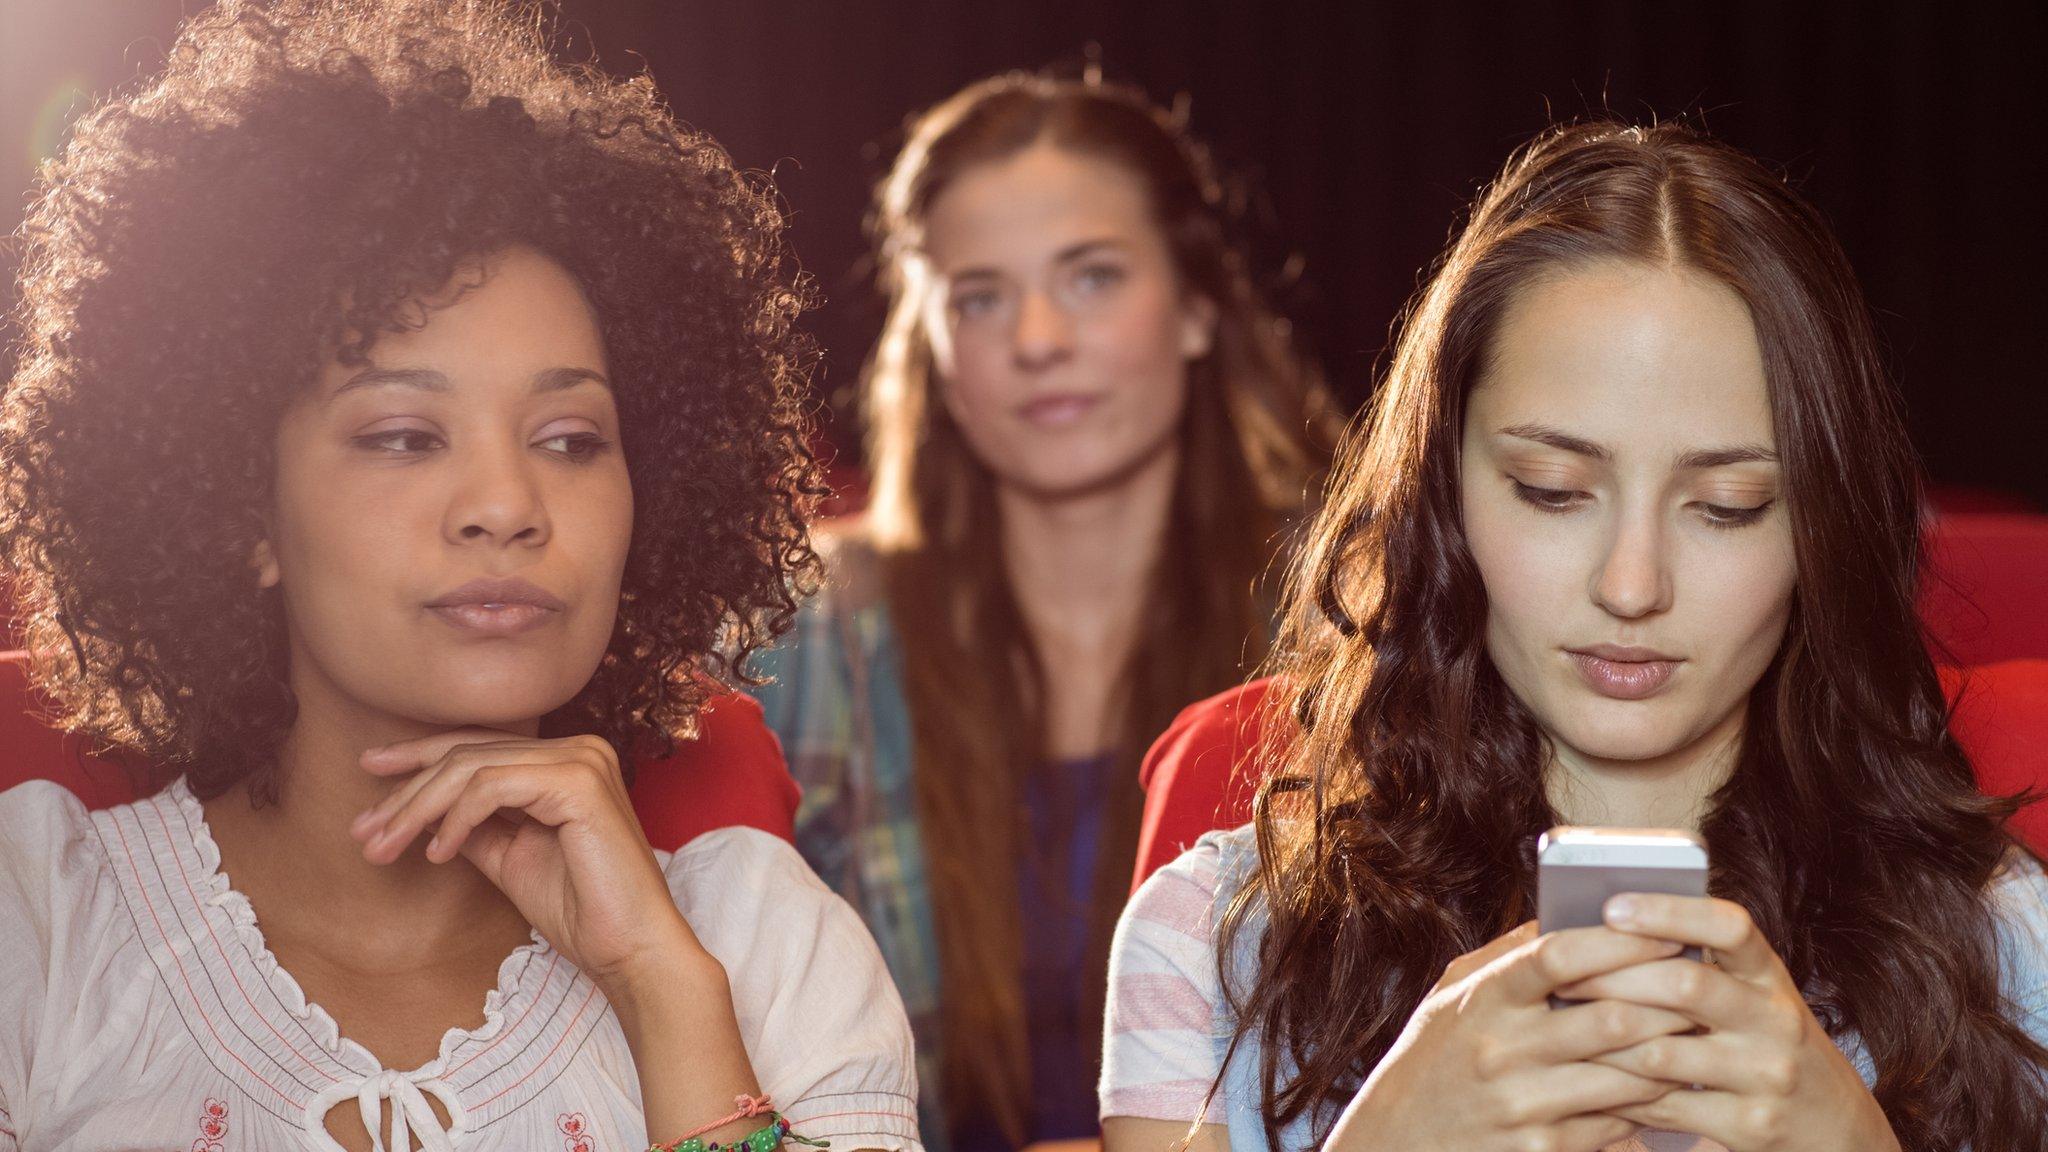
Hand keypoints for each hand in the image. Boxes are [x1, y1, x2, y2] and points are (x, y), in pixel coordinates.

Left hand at [349, 729, 704, 993]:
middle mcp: (578, 749)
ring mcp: (581, 761)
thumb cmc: (581, 910)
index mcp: (566, 763)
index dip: (419, 758)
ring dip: (416, 808)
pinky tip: (437, 853)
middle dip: (406, 792)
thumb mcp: (510, 859)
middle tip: (363, 831)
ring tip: (383, 847)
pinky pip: (494, 787)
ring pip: (473, 768)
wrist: (630, 949)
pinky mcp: (579, 782)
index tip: (369, 774)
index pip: (480, 747)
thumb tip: (418, 811)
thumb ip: (473, 827)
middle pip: (469, 755)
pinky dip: (455, 818)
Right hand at [1328, 921, 1695, 1151]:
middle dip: (1668, 1001)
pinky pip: (1616, 1123)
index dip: (1619, 939)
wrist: (1396, 1142)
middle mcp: (1502, 1050)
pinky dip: (1647, 1104)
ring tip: (1697, 1035)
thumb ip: (1509, 955)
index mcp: (1482, 1000)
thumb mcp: (1452, 995)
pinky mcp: (1542, 1150)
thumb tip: (1569, 911)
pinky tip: (1664, 1087)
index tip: (1665, 927)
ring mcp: (1523, 1104)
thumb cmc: (1432, 1058)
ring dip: (1671, 1055)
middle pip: (1611, 1017)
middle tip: (1703, 986)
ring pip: (1628, 1076)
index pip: (1557, 955)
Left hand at [1558, 894, 1899, 1151]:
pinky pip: (1664, 1106)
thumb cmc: (1767, 1047)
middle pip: (1684, 985)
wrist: (1836, 1131)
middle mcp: (1776, 1020)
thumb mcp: (1754, 999)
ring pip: (1661, 1052)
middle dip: (1612, 979)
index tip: (1613, 906)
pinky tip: (1592, 1081)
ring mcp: (1766, 1076)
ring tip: (1566, 1030)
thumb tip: (1607, 932)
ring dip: (1604, 1042)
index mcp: (1771, 977)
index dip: (1670, 911)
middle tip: (1562, 978)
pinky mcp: (1751, 1126)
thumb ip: (1701, 968)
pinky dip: (1620, 1094)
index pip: (1729, 926)